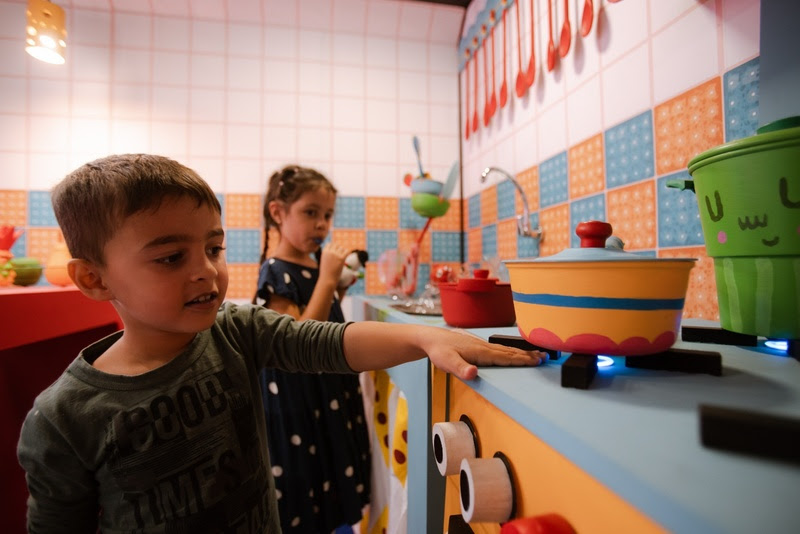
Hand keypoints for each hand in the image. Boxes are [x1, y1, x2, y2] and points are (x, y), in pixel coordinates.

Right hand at [318, 242, 348, 286]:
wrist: (327, 279)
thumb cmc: (326, 271)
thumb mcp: (324, 260)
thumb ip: (328, 254)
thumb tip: (335, 248)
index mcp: (324, 252)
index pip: (330, 244)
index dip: (333, 248)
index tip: (334, 253)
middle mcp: (330, 252)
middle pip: (336, 245)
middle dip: (338, 250)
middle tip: (338, 257)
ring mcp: (336, 254)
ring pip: (342, 248)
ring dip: (342, 252)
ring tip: (341, 260)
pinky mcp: (341, 258)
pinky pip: (347, 251)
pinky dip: (348, 253)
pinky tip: (346, 257)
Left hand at [421, 328, 547, 380]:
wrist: (430, 338)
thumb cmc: (438, 351)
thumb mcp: (447, 362)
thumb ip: (461, 369)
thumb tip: (473, 373)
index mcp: (481, 352)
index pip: (505, 358)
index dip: (522, 360)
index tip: (537, 361)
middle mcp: (484, 347)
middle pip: (510, 352)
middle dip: (528, 355)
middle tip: (545, 357)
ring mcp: (481, 345)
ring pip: (506, 349)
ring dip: (521, 352)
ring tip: (535, 354)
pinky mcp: (478, 345)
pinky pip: (499, 349)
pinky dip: (511, 351)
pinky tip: (513, 352)